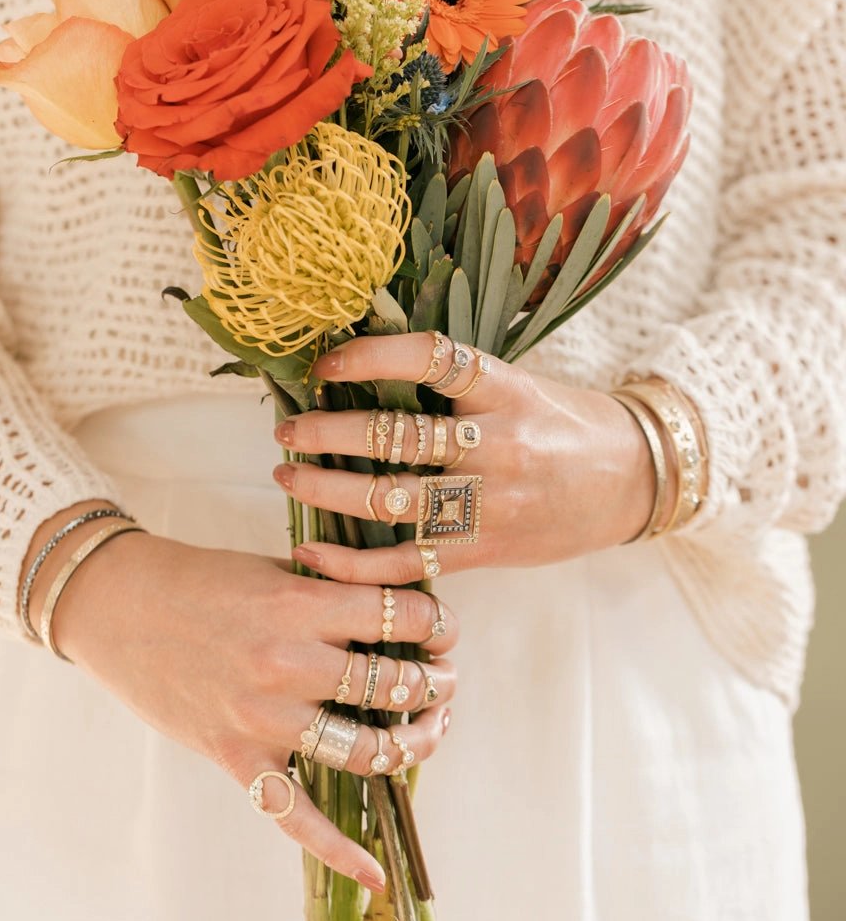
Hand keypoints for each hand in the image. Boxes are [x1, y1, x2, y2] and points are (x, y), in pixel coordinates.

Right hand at [22, 510, 456, 891]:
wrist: (118, 605)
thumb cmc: (199, 579)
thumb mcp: (271, 569)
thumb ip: (331, 588)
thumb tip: (396, 605)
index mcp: (299, 605)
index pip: (400, 615)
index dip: (437, 620)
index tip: (442, 626)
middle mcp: (286, 663)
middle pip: (393, 683)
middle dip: (435, 680)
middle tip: (444, 677)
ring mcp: (262, 717)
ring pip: (366, 749)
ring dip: (414, 741)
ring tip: (432, 725)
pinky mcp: (237, 757)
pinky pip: (294, 817)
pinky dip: (339, 851)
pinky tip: (376, 869)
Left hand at [272, 332, 655, 582]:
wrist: (634, 478)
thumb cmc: (565, 423)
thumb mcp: (519, 383)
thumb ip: (455, 380)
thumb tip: (368, 357)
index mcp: (504, 388)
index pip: (430, 359)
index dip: (369, 356)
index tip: (324, 364)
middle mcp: (497, 442)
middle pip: (394, 436)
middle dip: (326, 434)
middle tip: (286, 430)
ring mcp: (491, 501)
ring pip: (390, 499)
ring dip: (325, 490)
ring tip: (286, 476)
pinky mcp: (485, 550)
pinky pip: (406, 563)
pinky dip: (352, 563)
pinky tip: (311, 553)